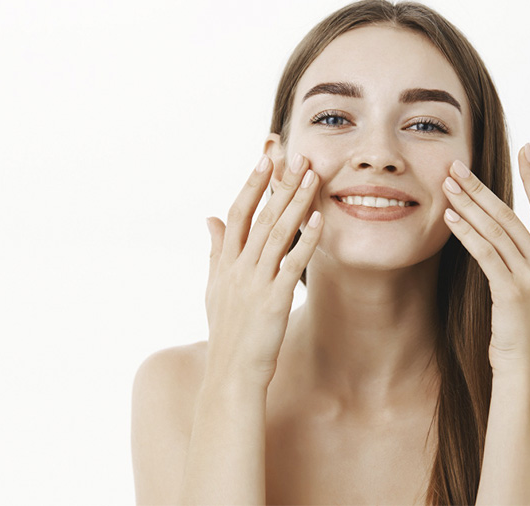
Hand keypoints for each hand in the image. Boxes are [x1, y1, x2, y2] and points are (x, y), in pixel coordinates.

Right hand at [204, 153, 322, 385]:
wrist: (230, 374)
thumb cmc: (226, 331)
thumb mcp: (214, 288)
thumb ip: (215, 250)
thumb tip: (209, 218)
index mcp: (224, 263)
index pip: (237, 214)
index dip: (251, 184)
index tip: (265, 159)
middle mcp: (238, 268)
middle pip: (259, 217)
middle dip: (278, 184)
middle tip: (296, 156)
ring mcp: (255, 283)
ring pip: (276, 234)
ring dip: (295, 203)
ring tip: (312, 177)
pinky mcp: (274, 300)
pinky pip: (293, 264)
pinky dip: (306, 241)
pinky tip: (319, 219)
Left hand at [441, 144, 529, 377]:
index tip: (527, 147)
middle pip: (512, 214)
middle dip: (482, 188)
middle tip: (457, 165)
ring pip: (496, 230)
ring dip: (468, 205)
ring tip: (447, 185)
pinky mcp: (512, 292)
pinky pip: (486, 254)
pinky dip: (467, 233)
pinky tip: (450, 218)